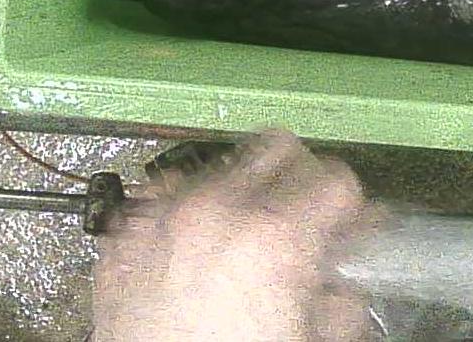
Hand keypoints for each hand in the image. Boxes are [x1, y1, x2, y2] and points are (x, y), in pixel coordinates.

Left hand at [93, 131, 368, 341]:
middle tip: (300, 217)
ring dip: (241, 191)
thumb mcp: (310, 339)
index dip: (347, 207)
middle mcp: (218, 210)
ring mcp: (164, 216)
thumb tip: (346, 274)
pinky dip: (186, 209)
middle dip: (297, 178)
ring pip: (221, 165)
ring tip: (242, 239)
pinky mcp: (125, 235)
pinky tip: (194, 247)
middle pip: (278, 148)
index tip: (343, 228)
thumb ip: (343, 298)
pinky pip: (165, 194)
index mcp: (275, 236)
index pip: (336, 178)